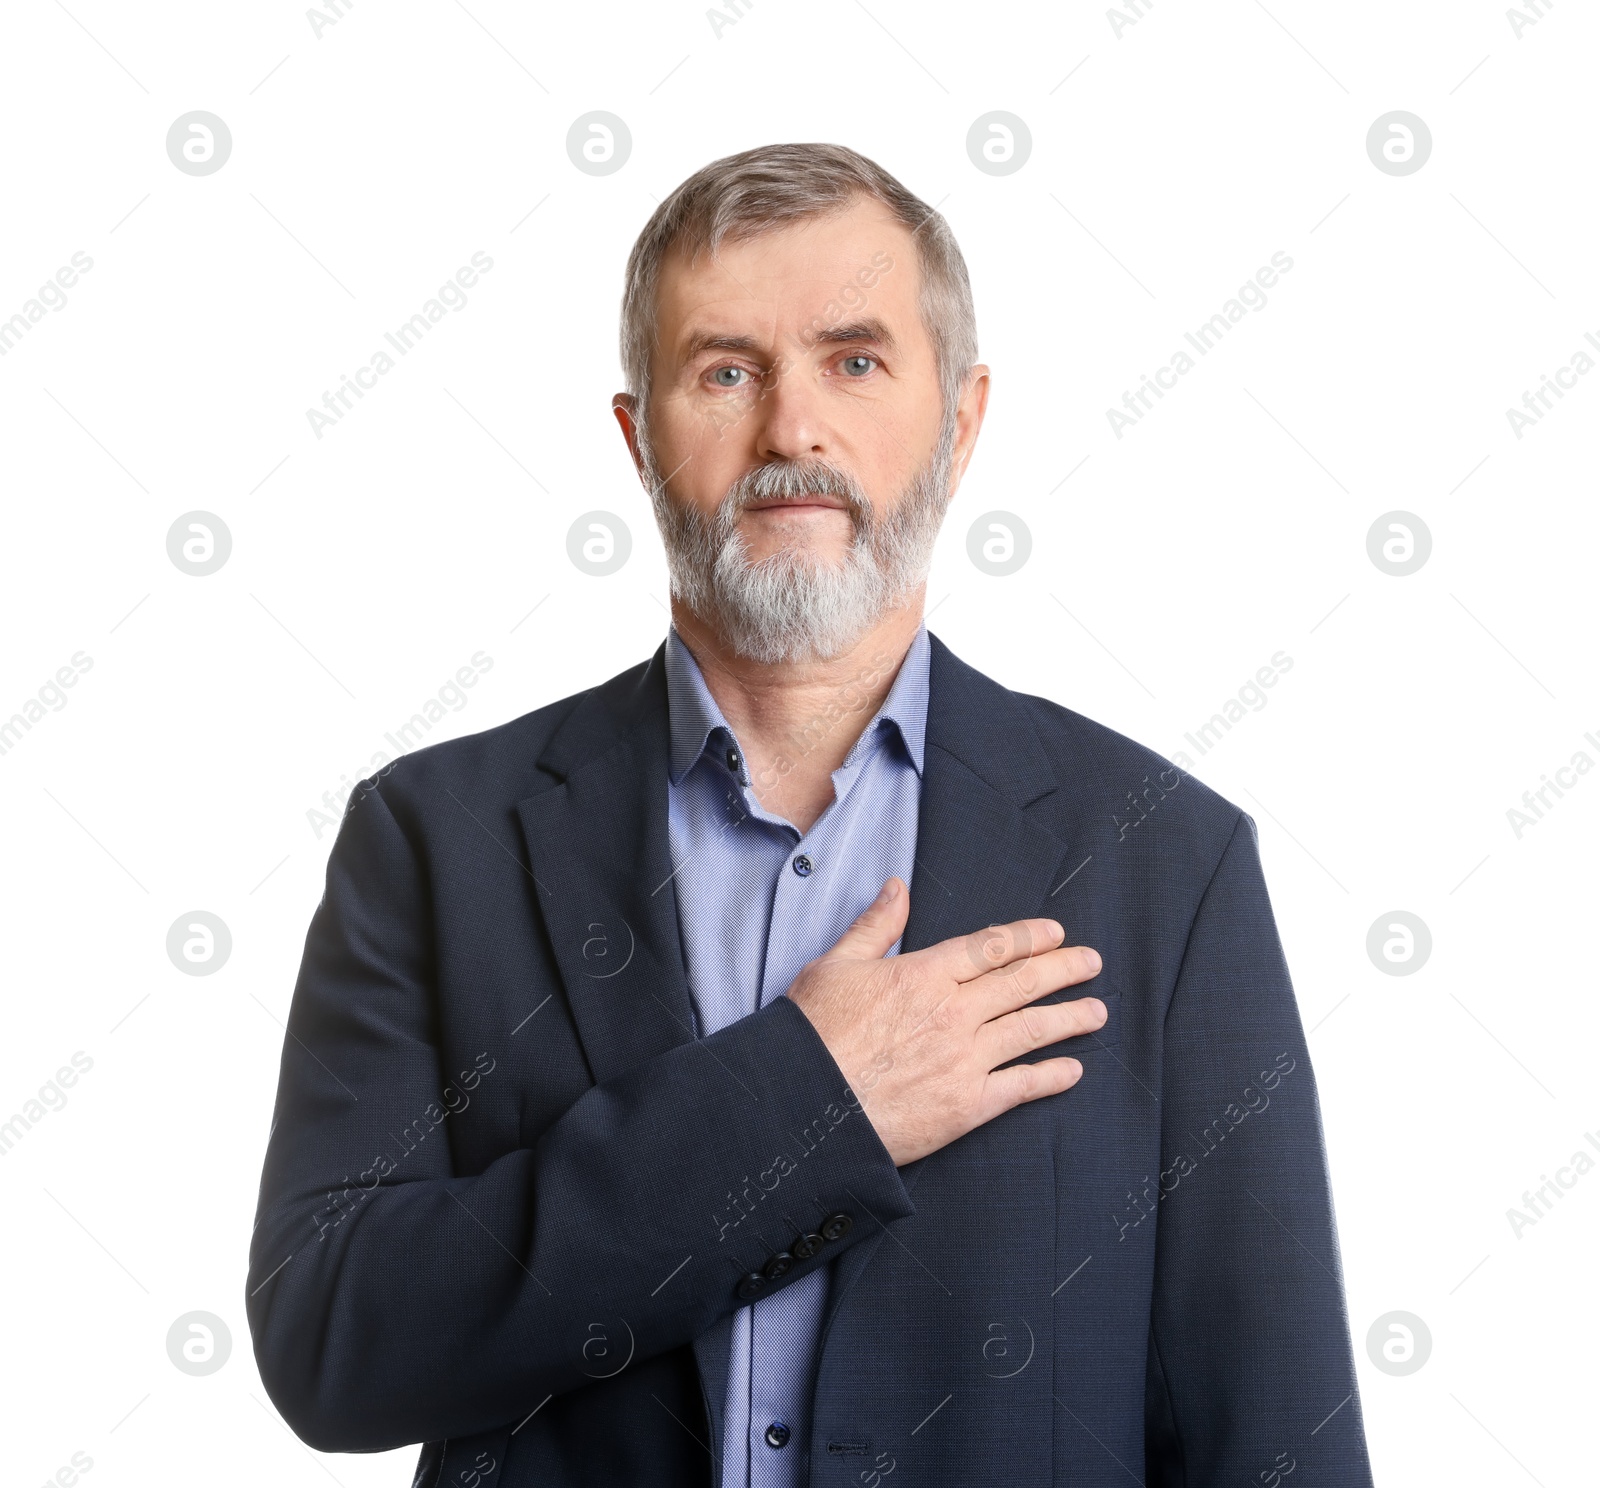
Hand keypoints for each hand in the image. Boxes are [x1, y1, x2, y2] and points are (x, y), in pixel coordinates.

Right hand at [785, 876, 1105, 1165]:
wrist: (803, 1105)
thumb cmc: (812, 1035)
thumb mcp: (835, 965)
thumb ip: (875, 926)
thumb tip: (897, 887)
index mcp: (924, 974)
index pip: (991, 947)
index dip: (1028, 938)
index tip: (1054, 934)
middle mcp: (954, 1013)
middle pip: (1021, 983)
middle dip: (1063, 969)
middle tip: (1091, 962)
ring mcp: (965, 1060)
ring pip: (1031, 1031)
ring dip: (1069, 1018)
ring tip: (1096, 1011)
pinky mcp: (967, 1106)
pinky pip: (1021, 1087)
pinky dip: (1051, 1077)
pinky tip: (1072, 1070)